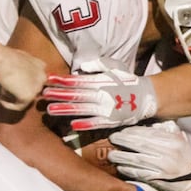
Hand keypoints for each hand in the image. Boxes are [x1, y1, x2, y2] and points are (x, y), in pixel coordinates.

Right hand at [0, 49, 46, 114]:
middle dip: (19, 92)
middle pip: (31, 90)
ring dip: (13, 98)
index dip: (23, 83)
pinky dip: (8, 105)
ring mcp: (37, 87)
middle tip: (6, 91)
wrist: (2, 60)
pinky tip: (0, 99)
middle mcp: (42, 77)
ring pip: (25, 98)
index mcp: (41, 66)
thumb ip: (21, 69)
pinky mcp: (29, 96)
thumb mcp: (17, 59)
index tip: (12, 85)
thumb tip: (15, 78)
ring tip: (1, 94)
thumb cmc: (5, 57)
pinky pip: (19, 106)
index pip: (35, 79)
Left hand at [43, 66, 157, 130]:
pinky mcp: (111, 121)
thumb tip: (82, 65)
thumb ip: (98, 65)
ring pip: (82, 109)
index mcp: (100, 81)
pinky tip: (72, 125)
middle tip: (43, 94)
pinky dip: (85, 124)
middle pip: (77, 94)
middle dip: (59, 94)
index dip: (63, 80)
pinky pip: (96, 124)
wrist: (146, 96)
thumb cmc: (126, 80)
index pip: (78, 80)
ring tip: (50, 110)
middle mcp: (102, 94)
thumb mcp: (114, 67)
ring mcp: (106, 108)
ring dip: (66, 110)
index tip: (49, 79)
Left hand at [106, 122, 190, 182]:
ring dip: (122, 156)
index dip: (132, 131)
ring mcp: (164, 168)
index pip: (149, 133)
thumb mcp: (180, 141)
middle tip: (112, 139)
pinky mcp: (159, 180)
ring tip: (112, 154)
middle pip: (141, 144)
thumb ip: (166, 131)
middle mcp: (169, 154)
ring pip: (137, 160)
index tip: (122, 131)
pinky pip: (140, 173)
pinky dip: (128, 170)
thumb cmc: (183, 159)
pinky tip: (120, 167)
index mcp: (173, 141)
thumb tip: (149, 125)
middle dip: (123, 141)